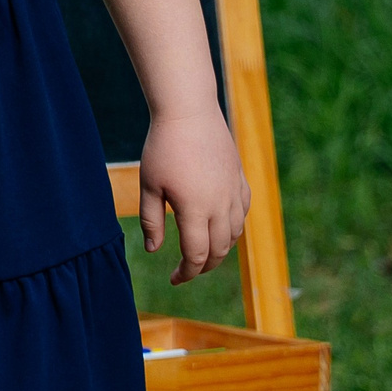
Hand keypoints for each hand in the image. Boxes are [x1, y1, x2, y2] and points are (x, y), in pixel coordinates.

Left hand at [138, 109, 248, 284]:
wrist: (188, 111)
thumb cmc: (163, 147)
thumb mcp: (149, 185)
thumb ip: (152, 220)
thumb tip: (154, 251)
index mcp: (196, 210)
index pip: (197, 255)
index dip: (186, 272)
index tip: (174, 279)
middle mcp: (221, 206)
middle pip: (219, 250)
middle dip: (204, 266)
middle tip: (188, 270)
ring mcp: (234, 192)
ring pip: (235, 234)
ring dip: (221, 250)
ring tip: (204, 253)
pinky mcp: (240, 179)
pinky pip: (243, 212)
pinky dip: (234, 227)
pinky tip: (222, 227)